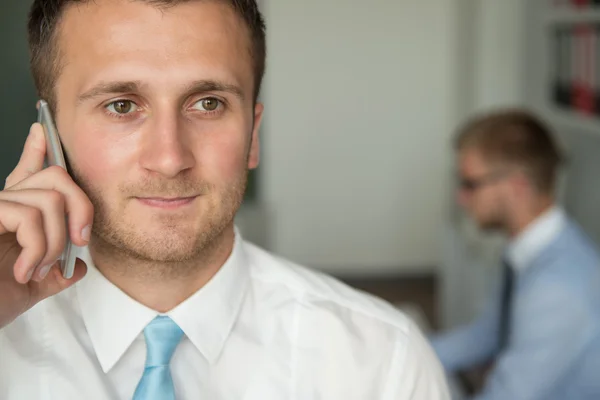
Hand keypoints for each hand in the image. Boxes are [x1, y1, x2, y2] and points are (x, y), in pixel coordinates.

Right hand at [0, 122, 92, 328]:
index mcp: (13, 217)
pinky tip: (23, 272)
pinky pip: (28, 217)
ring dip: (54, 243)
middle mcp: (2, 205)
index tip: (42, 132)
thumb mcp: (30, 289)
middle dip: (81, 208)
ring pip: (49, 201)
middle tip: (78, 242)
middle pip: (56, 177)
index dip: (35, 152)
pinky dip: (37, 249)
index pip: (27, 175)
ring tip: (36, 271)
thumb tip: (79, 267)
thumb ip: (55, 274)